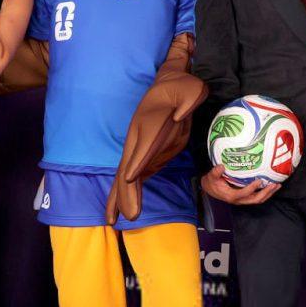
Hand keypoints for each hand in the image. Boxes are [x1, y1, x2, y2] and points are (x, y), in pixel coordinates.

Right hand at [105, 72, 206, 223]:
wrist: (169, 85)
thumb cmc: (182, 88)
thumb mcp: (192, 89)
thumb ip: (187, 102)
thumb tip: (179, 115)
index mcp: (150, 123)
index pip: (142, 145)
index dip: (137, 161)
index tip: (131, 179)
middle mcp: (139, 138)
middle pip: (128, 167)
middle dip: (126, 191)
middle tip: (129, 214)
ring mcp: (139, 148)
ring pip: (125, 176)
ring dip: (119, 198)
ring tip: (113, 221)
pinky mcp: (144, 156)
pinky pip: (131, 178)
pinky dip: (123, 195)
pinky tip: (118, 213)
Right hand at [201, 164, 277, 205]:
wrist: (210, 189)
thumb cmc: (211, 183)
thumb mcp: (211, 177)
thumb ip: (215, 172)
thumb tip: (221, 166)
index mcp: (231, 196)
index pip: (243, 193)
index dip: (252, 188)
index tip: (259, 180)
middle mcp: (239, 200)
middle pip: (255, 199)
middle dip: (266, 193)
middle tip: (274, 184)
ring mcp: (243, 200)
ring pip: (258, 200)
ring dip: (268, 194)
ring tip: (277, 186)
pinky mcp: (245, 198)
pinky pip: (257, 197)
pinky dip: (266, 193)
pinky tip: (271, 186)